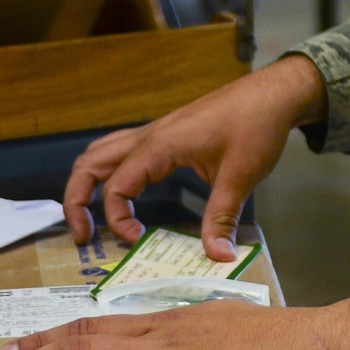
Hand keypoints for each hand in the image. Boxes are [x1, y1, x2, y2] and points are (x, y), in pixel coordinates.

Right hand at [63, 53, 327, 259]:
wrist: (273, 92)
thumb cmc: (256, 127)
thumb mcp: (240, 177)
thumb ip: (223, 218)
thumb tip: (218, 257)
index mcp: (160, 146)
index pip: (115, 186)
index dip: (117, 219)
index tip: (137, 241)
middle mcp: (150, 136)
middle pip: (90, 162)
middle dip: (76, 200)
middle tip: (82, 236)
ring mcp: (156, 131)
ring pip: (101, 152)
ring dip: (87, 182)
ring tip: (91, 218)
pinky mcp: (167, 132)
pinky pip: (122, 149)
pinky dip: (110, 171)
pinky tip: (124, 193)